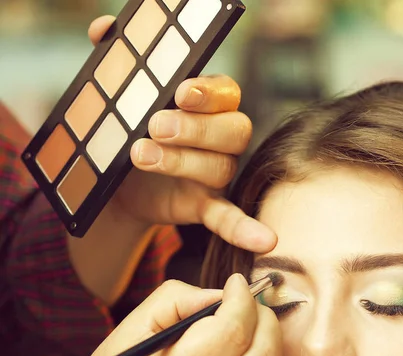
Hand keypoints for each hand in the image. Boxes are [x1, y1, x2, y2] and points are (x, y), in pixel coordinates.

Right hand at [50, 275, 285, 355]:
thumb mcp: (132, 329)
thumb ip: (178, 300)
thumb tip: (222, 294)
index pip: (234, 329)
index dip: (243, 298)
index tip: (238, 284)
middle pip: (265, 353)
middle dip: (267, 318)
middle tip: (252, 306)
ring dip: (270, 347)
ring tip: (250, 335)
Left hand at [88, 16, 274, 253]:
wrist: (110, 178)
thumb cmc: (120, 129)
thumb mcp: (112, 94)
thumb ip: (112, 62)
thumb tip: (103, 31)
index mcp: (205, 105)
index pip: (225, 92)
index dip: (208, 93)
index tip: (180, 92)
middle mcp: (219, 138)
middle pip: (235, 129)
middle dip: (198, 128)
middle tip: (156, 126)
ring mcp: (215, 173)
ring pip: (222, 167)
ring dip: (184, 162)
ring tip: (140, 155)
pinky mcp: (204, 205)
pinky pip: (229, 217)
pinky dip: (245, 229)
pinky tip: (265, 243)